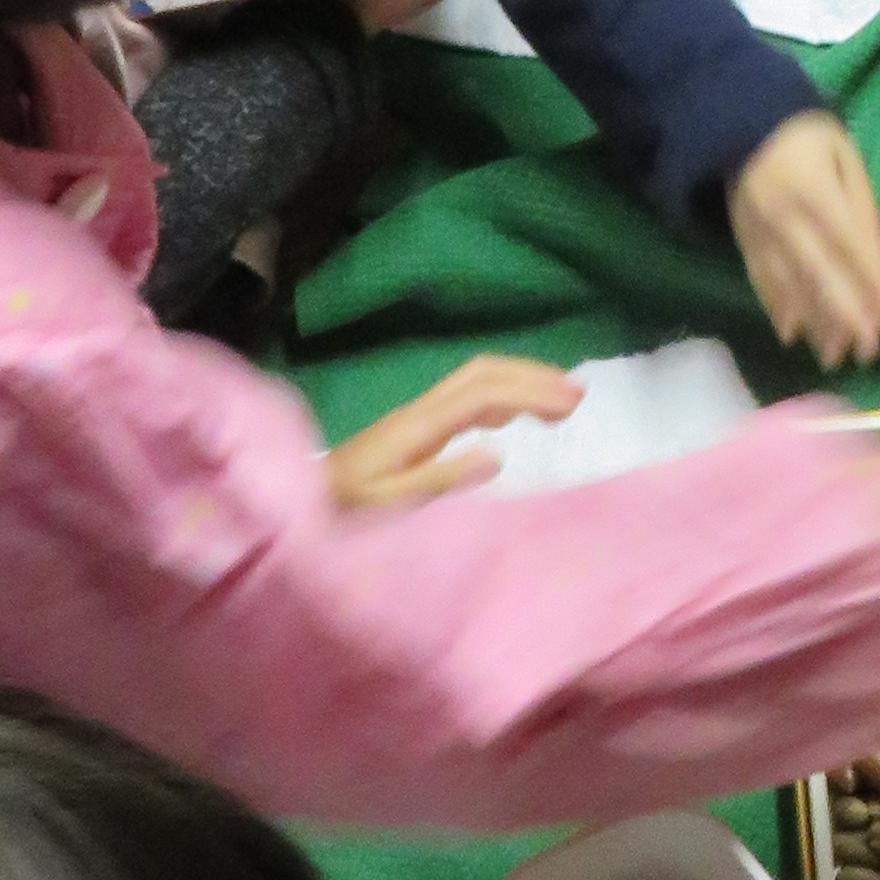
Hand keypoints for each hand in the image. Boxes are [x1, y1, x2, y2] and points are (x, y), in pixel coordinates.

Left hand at [325, 353, 581, 512]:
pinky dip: (502, 397)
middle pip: (484, 372)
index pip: (484, 393)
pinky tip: (517, 417)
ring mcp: (419, 413)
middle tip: (578, 394)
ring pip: (477, 379)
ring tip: (562, 402)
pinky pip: (467, 397)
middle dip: (533, 375)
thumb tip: (498, 454)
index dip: (531, 391)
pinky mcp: (417, 424)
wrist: (301, 499)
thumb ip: (442, 477)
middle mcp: (422, 409)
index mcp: (420, 424)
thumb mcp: (390, 501)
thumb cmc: (344, 508)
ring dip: (521, 381)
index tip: (572, 404)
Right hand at [727, 106, 879, 365]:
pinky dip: (776, 308)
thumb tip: (876, 261)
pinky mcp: (743, 240)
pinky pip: (761, 280)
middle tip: (867, 350)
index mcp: (817, 190)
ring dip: (813, 323)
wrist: (739, 122)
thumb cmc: (807, 137)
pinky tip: (792, 334)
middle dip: (845, 315)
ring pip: (789, 284)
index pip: (850, 242)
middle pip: (819, 273)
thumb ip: (860, 206)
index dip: (870, 279)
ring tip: (834, 356)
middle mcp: (786, 216)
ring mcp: (760, 231)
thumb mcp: (844, 156)